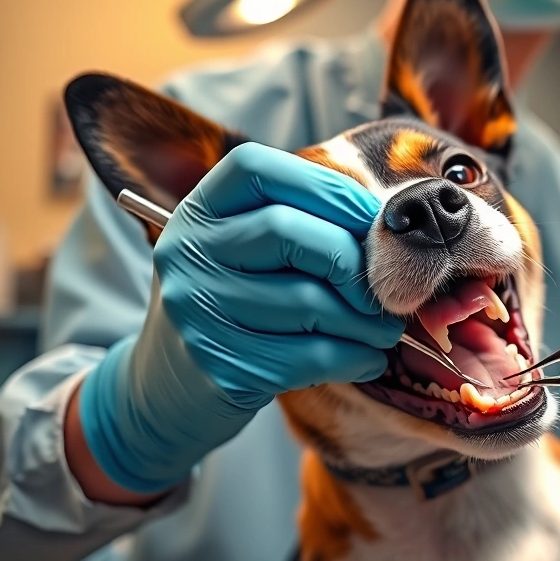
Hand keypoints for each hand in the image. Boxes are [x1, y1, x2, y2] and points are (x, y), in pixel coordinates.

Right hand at [77, 143, 404, 493]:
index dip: (330, 189)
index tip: (372, 221)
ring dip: (367, 321)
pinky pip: (311, 355)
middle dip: (354, 263)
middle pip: (288, 232)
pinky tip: (367, 359)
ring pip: (309, 301)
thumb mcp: (250, 253)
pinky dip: (357, 357)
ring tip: (384, 330)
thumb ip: (304, 227)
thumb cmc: (239, 308)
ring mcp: (198, 310)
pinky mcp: (221, 366)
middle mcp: (187, 253)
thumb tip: (390, 231)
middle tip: (386, 289)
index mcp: (200, 210)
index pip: (260, 170)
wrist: (170, 391)